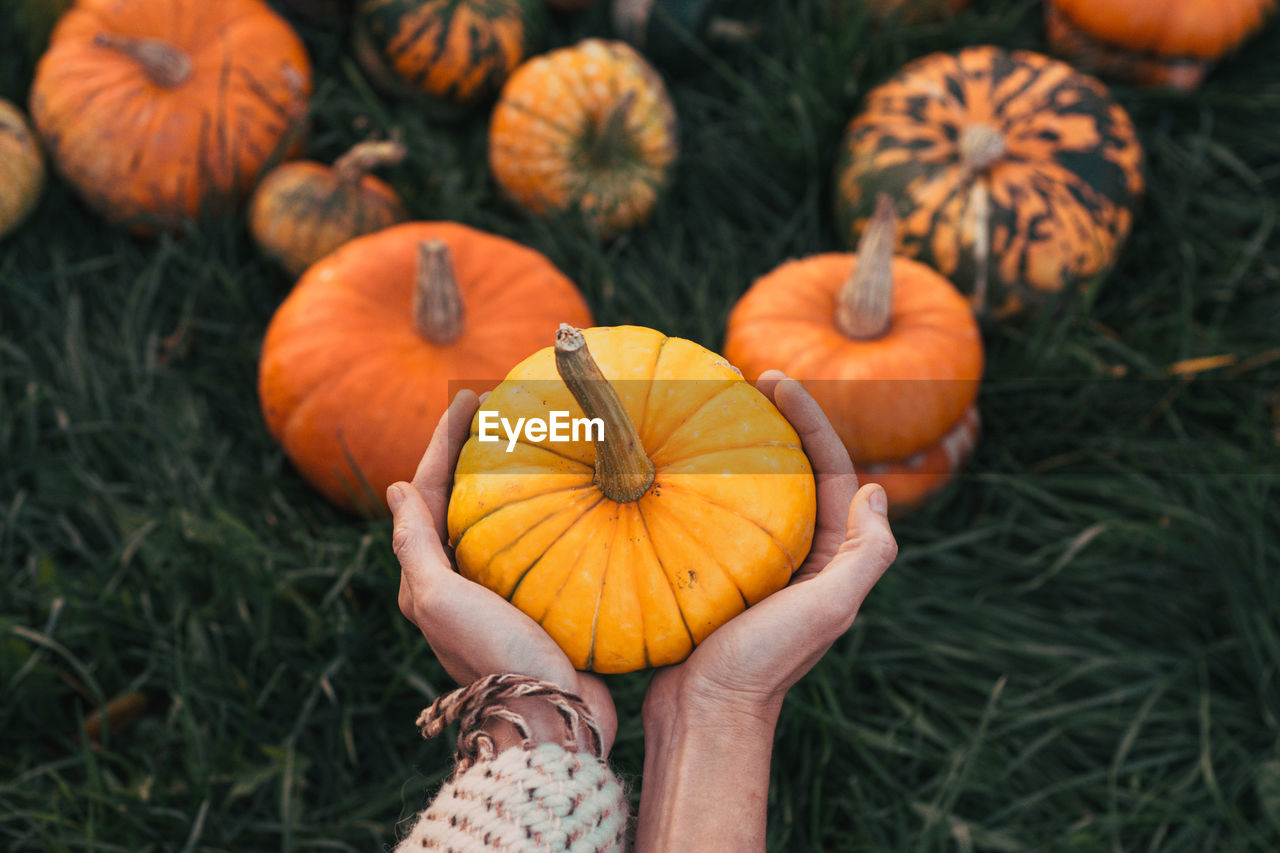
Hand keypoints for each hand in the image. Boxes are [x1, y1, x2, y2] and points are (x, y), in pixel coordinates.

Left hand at [388, 390, 616, 752]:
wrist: (548, 721)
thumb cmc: (490, 659)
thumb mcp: (437, 598)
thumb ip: (414, 546)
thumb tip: (397, 489)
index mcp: (426, 579)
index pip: (428, 492)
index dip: (444, 441)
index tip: (470, 397)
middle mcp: (455, 584)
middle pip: (456, 502)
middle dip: (470, 454)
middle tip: (497, 410)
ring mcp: (496, 596)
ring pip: (494, 523)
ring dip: (505, 481)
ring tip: (528, 441)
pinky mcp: (535, 606)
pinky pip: (532, 548)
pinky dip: (541, 515)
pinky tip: (567, 499)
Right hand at [643, 370, 897, 724]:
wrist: (705, 715)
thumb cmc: (765, 665)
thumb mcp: (830, 607)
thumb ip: (867, 553)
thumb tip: (878, 492)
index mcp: (832, 557)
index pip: (831, 470)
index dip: (809, 419)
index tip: (773, 381)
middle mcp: (801, 556)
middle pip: (794, 472)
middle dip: (776, 424)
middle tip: (741, 383)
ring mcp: (757, 565)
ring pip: (752, 492)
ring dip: (738, 451)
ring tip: (707, 413)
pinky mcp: (716, 575)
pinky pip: (713, 518)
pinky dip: (700, 488)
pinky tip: (668, 469)